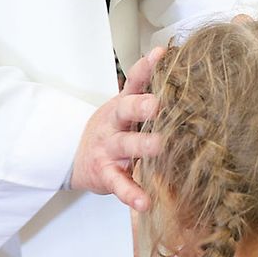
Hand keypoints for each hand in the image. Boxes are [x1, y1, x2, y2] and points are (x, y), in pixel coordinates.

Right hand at [70, 47, 165, 210]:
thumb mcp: (125, 110)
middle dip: (141, 105)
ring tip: (159, 145)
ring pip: (125, 145)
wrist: (74, 157)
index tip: (160, 54)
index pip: (133, 82)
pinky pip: (119, 184)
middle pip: (126, 110)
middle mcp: (114, 123)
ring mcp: (109, 149)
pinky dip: (131, 193)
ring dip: (142, 145)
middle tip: (158, 103)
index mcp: (122, 105)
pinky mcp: (106, 174)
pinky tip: (144, 202)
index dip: (145, 67)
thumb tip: (183, 74)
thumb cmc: (112, 130)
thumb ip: (147, 95)